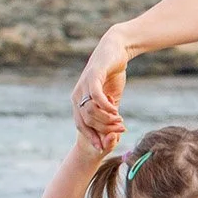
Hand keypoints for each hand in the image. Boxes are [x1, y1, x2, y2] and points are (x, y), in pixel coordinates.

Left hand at [72, 28, 130, 151]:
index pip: (81, 124)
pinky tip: (115, 111)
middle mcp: (77, 95)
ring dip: (106, 119)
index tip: (102, 147)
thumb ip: (109, 114)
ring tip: (120, 121)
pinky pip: (95, 97)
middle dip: (103, 129)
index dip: (91, 136)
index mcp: (78, 101)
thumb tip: (114, 133)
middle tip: (120, 130)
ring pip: (91, 110)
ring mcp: (83, 86)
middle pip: (87, 120)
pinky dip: (105, 107)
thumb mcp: (111, 99)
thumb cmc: (112, 75)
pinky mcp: (92, 77)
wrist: (116, 51)